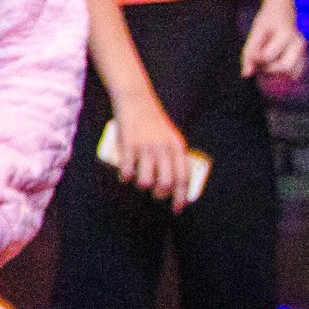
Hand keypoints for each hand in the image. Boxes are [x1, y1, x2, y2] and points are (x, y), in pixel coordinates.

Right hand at [109, 91, 195, 208]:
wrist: (135, 100)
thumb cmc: (152, 120)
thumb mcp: (169, 136)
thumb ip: (172, 154)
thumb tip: (171, 181)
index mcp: (176, 146)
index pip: (183, 177)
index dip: (182, 196)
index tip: (178, 209)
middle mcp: (163, 148)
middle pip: (166, 182)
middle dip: (160, 194)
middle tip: (156, 194)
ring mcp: (145, 147)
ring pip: (146, 179)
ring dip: (142, 185)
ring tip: (139, 182)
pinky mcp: (128, 144)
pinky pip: (128, 170)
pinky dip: (126, 177)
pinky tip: (125, 177)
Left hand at [241, 9, 306, 84]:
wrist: (283, 11)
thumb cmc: (267, 21)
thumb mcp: (255, 32)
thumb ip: (249, 52)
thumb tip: (245, 75)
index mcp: (285, 35)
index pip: (268, 56)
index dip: (255, 59)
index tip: (251, 55)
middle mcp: (297, 44)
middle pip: (284, 68)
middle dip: (269, 70)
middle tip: (259, 64)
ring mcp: (303, 51)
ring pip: (293, 73)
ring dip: (277, 75)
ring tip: (266, 66)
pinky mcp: (303, 56)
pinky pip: (296, 73)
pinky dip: (284, 76)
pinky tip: (274, 70)